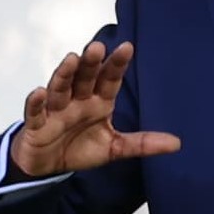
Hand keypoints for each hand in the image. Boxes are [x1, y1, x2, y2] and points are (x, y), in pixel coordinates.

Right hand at [7, 40, 180, 178]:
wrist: (48, 166)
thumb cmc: (79, 148)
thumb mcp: (115, 148)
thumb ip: (142, 143)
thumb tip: (177, 143)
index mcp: (97, 102)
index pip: (109, 79)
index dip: (116, 64)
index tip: (128, 47)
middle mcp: (77, 100)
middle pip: (84, 78)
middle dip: (90, 63)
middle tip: (98, 47)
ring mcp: (56, 110)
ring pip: (60, 88)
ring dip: (65, 74)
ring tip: (72, 59)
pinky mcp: (37, 124)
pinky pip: (35, 111)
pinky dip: (36, 102)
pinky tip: (39, 92)